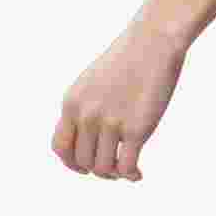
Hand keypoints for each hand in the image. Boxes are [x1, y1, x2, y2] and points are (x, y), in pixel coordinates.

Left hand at [53, 22, 188, 180]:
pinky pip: (126, 166)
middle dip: (96, 169)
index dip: (70, 162)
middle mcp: (87, 115)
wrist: (155, 40)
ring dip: (114, 174)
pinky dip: (130, 175)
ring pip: (103, 168)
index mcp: (72, 102)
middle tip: (113, 167)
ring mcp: (111, 123)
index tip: (84, 167)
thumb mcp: (94, 81)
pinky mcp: (136, 129)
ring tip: (126, 169)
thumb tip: (88, 139)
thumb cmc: (129, 57)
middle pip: (82, 161)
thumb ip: (86, 107)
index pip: (60, 147)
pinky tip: (138, 173)